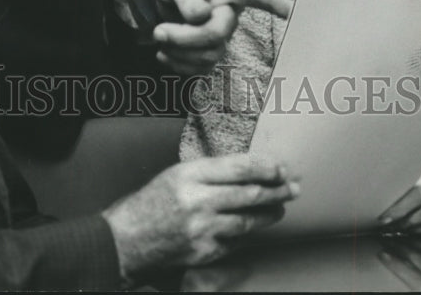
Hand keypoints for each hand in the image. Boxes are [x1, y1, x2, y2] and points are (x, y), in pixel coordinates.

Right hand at [102, 152, 299, 279]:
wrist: (127, 239)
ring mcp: (203, 230)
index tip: (281, 167)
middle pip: (249, 195)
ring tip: (280, 208)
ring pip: (247, 221)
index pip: (239, 167)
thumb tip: (246, 172)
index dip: (265, 167)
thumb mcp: (176, 174)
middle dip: (277, 191)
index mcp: (190, 174)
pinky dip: (245, 234)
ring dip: (269, 214)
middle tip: (293, 188)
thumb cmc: (150, 202)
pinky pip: (234, 242)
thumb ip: (208, 173)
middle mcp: (198, 201)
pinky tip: (251, 228)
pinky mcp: (204, 253)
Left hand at [148, 0, 291, 74]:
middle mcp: (231, 9)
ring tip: (159, 35)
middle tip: (159, 31)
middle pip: (218, 34)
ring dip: (180, 53)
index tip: (292, 11)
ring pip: (211, 55)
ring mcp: (221, 30)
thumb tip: (200, 18)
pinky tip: (164, 55)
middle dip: (186, 38)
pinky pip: (201, 67)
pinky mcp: (208, 46)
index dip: (276, 4)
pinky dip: (180, 65)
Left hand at [378, 161, 420, 232]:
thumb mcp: (419, 167)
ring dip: (417, 229)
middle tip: (388, 225)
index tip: (384, 216)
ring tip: (398, 229)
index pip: (419, 192)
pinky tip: (414, 231)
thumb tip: (381, 194)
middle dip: (406, 222)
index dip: (401, 207)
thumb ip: (407, 180)